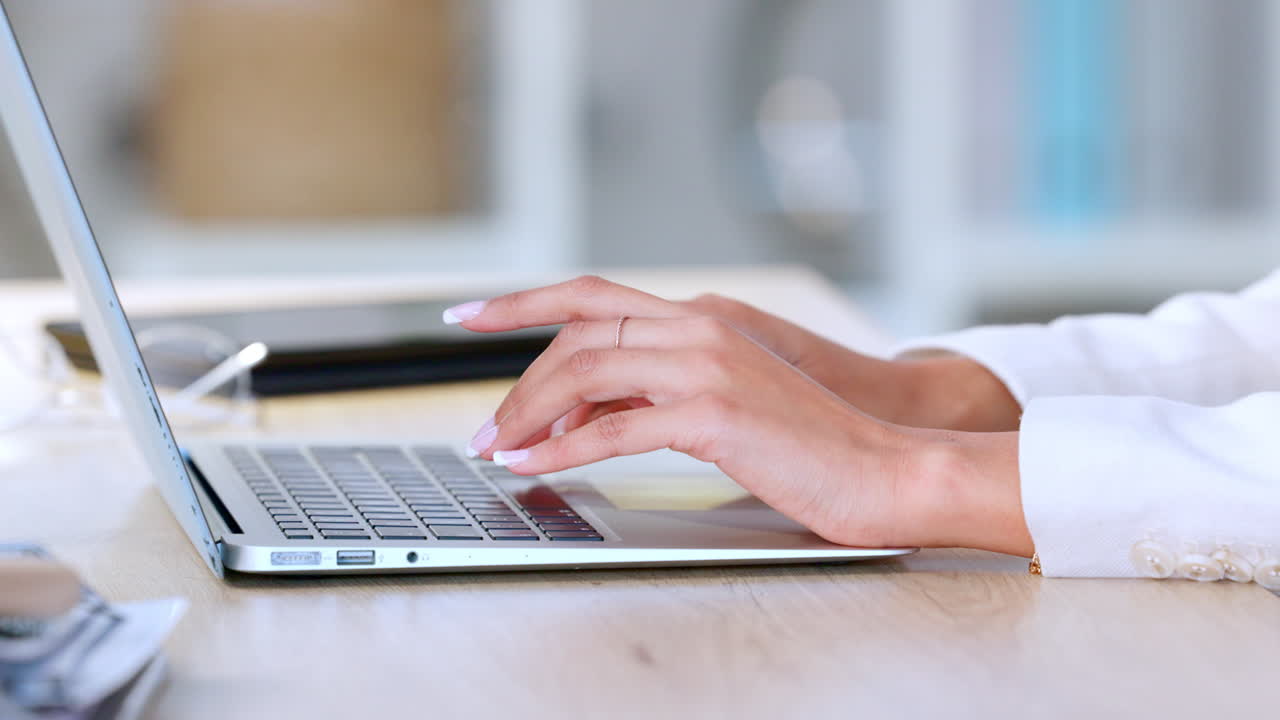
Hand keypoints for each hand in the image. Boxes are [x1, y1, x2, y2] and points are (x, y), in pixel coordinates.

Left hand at [446, 276, 1032, 552]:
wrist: (885, 469)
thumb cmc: (809, 445)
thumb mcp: (724, 401)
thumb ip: (655, 390)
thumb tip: (582, 408)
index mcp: (700, 319)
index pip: (589, 295)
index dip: (520, 302)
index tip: (464, 315)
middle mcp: (698, 328)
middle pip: (576, 336)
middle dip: (518, 385)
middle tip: (487, 430)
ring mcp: (707, 366)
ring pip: (585, 372)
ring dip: (529, 415)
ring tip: (500, 451)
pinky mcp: (714, 414)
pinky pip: (614, 427)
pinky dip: (563, 448)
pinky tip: (537, 466)